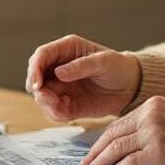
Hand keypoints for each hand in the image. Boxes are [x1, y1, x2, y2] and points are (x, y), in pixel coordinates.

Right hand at [25, 35, 140, 121]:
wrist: (130, 87)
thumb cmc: (118, 67)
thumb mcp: (103, 62)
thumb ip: (81, 66)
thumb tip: (59, 72)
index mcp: (66, 50)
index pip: (41, 55)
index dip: (35, 69)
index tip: (37, 84)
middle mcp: (59, 67)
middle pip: (35, 76)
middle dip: (38, 89)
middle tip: (48, 98)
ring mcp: (61, 86)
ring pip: (41, 96)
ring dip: (46, 104)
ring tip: (60, 107)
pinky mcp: (67, 104)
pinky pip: (53, 110)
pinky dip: (55, 114)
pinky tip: (67, 112)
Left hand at [81, 96, 164, 164]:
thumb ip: (150, 126)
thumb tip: (126, 146)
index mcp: (150, 106)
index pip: (118, 124)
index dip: (102, 140)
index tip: (94, 151)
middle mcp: (149, 117)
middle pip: (113, 136)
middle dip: (96, 152)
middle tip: (86, 164)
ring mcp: (153, 133)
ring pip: (117, 149)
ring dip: (102, 162)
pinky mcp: (159, 152)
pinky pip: (131, 162)